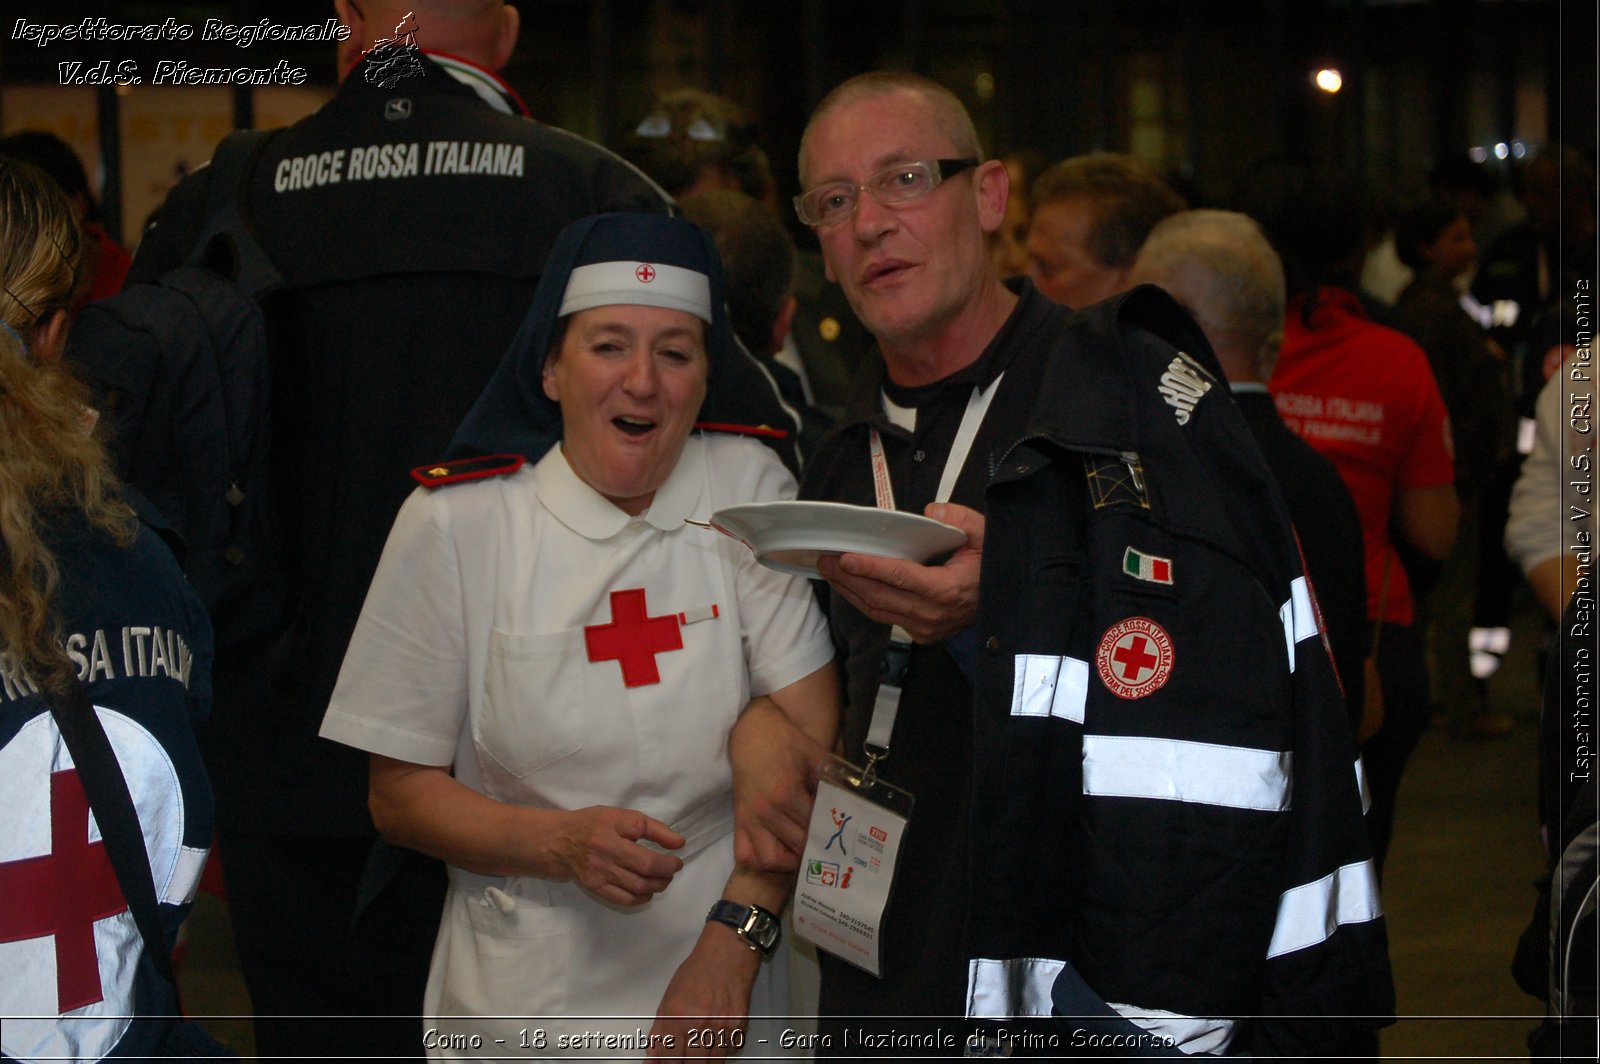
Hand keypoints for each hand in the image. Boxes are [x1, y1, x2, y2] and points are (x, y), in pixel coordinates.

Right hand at [544, 806, 684, 906]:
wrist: (559, 842)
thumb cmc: (593, 825)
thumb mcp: (619, 816)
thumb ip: (650, 827)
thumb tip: (679, 842)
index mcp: (611, 824)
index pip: (643, 829)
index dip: (666, 839)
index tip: (678, 849)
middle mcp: (605, 848)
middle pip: (645, 865)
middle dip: (667, 870)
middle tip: (674, 867)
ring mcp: (599, 871)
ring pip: (638, 885)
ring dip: (658, 885)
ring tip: (663, 879)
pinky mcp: (595, 887)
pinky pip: (625, 899)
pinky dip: (642, 898)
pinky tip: (648, 891)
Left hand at [646, 923, 760, 1060]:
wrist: (726, 955)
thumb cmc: (696, 973)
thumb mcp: (668, 1000)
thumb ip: (659, 1033)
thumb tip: (652, 1058)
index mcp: (676, 1019)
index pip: (669, 1059)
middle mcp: (698, 1026)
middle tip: (687, 1057)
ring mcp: (720, 1028)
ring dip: (705, 1060)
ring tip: (701, 1050)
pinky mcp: (739, 1027)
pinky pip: (729, 1052)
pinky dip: (722, 1051)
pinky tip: (717, 1039)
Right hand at [730, 700, 825, 871]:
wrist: (752, 734)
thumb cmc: (786, 743)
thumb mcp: (815, 755)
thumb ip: (833, 780)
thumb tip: (851, 802)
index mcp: (787, 793)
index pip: (814, 825)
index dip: (830, 831)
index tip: (841, 834)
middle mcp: (766, 811)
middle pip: (797, 844)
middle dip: (815, 846)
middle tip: (827, 845)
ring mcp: (750, 819)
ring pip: (769, 859)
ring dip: (787, 861)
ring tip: (800, 851)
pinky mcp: (739, 821)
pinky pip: (745, 855)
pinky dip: (760, 860)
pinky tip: (776, 851)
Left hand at [816, 502, 984, 642]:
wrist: (1008, 598)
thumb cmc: (994, 566)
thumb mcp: (986, 535)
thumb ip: (960, 519)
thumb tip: (930, 513)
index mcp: (946, 590)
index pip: (900, 577)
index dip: (869, 567)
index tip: (845, 558)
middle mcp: (932, 614)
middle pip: (879, 596)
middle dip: (849, 578)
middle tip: (825, 560)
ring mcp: (925, 627)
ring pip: (878, 611)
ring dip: (851, 592)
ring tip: (830, 573)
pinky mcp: (922, 633)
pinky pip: (887, 617)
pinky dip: (866, 602)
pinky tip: (852, 587)